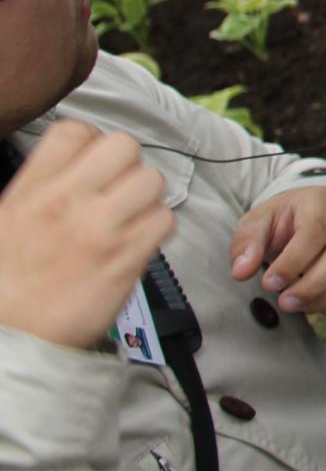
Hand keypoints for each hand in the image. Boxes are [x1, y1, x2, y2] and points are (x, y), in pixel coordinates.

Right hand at [0, 123, 173, 350]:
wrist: (13, 339)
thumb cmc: (7, 285)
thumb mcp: (5, 221)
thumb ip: (39, 187)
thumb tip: (68, 163)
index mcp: (32, 190)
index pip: (75, 131)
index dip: (90, 143)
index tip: (91, 164)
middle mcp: (67, 202)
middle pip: (124, 146)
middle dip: (126, 166)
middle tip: (116, 191)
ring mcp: (100, 229)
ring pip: (152, 180)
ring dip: (146, 198)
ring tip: (128, 218)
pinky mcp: (127, 258)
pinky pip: (165, 219)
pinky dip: (157, 229)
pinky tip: (137, 242)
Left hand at [230, 186, 325, 318]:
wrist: (306, 222)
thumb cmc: (280, 224)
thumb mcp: (256, 224)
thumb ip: (246, 245)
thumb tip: (242, 271)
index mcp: (322, 199)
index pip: (315, 231)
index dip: (293, 262)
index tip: (269, 284)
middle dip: (311, 287)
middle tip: (284, 303)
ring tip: (300, 307)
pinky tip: (324, 309)